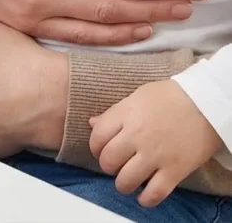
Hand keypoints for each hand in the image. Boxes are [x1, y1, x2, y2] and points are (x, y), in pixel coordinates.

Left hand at [89, 81, 221, 206]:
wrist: (205, 104)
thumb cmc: (170, 97)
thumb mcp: (138, 96)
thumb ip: (114, 112)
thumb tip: (92, 123)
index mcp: (126, 114)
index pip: (97, 137)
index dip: (96, 147)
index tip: (101, 150)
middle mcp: (137, 135)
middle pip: (108, 161)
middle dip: (108, 166)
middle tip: (116, 164)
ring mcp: (155, 155)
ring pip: (126, 181)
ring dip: (124, 184)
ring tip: (129, 180)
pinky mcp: (174, 171)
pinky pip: (153, 194)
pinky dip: (145, 199)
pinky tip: (144, 195)